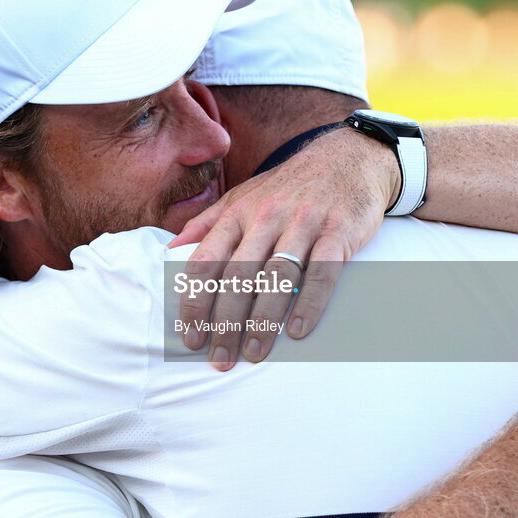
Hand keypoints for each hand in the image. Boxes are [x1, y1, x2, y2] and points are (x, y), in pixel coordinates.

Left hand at [168, 127, 398, 369]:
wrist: (349, 158)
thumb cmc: (288, 186)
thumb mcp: (242, 196)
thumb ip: (206, 224)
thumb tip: (169, 253)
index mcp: (237, 213)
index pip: (206, 262)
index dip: (194, 303)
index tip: (189, 337)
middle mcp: (266, 216)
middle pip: (237, 276)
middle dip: (225, 322)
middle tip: (220, 359)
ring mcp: (303, 223)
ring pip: (276, 277)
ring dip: (263, 320)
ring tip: (254, 353)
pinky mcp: (338, 231)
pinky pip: (322, 271)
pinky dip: (310, 302)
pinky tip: (299, 330)